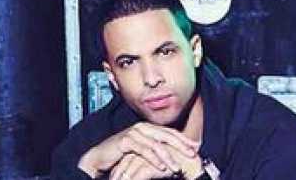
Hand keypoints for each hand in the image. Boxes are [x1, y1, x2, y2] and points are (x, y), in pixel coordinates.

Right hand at [77, 122, 198, 177]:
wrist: (99, 158)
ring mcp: (134, 133)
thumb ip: (155, 148)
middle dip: (181, 146)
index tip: (196, 147)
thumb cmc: (122, 155)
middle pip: (167, 136)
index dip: (184, 140)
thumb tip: (173, 153)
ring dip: (169, 157)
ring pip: (156, 145)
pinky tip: (162, 168)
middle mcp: (143, 127)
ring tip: (177, 167)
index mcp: (149, 128)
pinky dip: (154, 160)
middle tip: (193, 154)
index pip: (170, 132)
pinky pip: (144, 151)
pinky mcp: (126, 141)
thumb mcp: (142, 150)